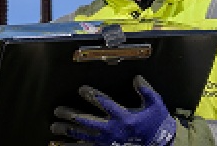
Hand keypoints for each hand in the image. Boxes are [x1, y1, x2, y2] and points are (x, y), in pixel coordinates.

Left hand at [52, 75, 175, 145]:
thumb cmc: (157, 125)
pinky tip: (63, 144)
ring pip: (83, 136)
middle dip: (70, 115)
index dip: (92, 95)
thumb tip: (137, 78)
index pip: (104, 103)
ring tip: (55, 127)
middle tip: (58, 110)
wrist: (161, 145)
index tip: (81, 89)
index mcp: (124, 117)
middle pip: (86, 121)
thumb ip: (146, 90)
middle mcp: (112, 130)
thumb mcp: (156, 105)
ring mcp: (107, 142)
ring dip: (68, 131)